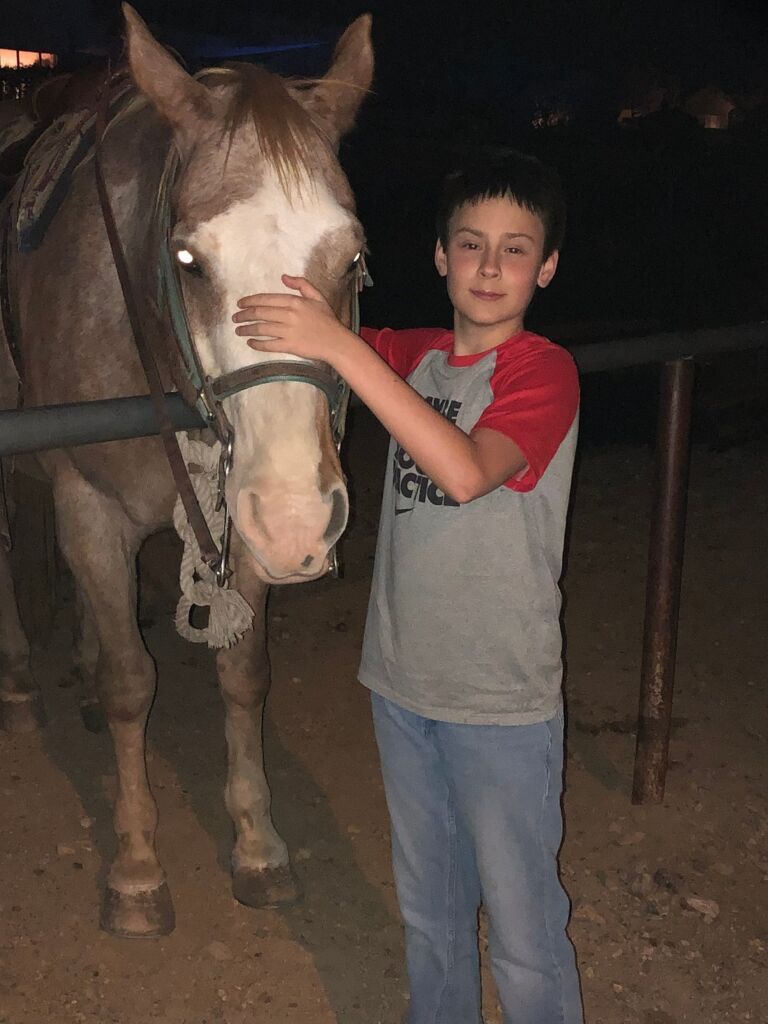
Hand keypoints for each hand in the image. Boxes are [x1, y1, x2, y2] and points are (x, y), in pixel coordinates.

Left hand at [232, 275, 350, 364]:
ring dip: (246, 329)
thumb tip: (283, 277)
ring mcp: (288, 331)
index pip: (266, 299)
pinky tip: (250, 342)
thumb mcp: (317, 297)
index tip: (240, 304)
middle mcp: (289, 315)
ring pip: (261, 328)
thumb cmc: (327, 320)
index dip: (250, 301)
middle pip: (259, 313)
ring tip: (238, 330)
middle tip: (235, 317)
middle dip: (243, 315)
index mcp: (294, 301)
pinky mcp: (289, 346)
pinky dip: (257, 343)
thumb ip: (301, 284)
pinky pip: (268, 344)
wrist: (336, 342)